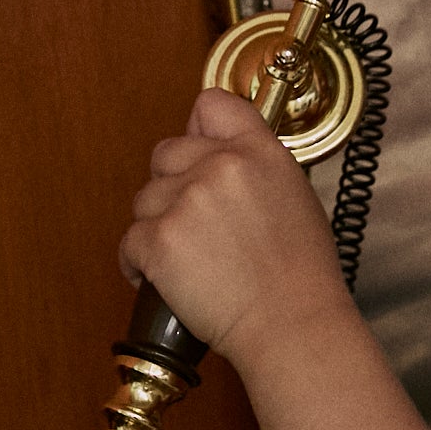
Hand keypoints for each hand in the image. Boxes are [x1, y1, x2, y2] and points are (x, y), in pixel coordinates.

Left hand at [119, 88, 347, 364]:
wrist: (292, 324)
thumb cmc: (301, 276)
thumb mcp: (296, 198)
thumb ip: (257, 167)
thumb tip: (220, 155)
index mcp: (260, 152)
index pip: (212, 105)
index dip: (199, 128)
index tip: (197, 150)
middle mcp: (221, 166)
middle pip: (166, 153)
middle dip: (173, 186)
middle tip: (196, 224)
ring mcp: (186, 201)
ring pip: (144, 200)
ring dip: (157, 227)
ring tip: (188, 261)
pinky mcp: (159, 239)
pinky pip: (129, 242)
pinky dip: (139, 264)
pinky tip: (166, 280)